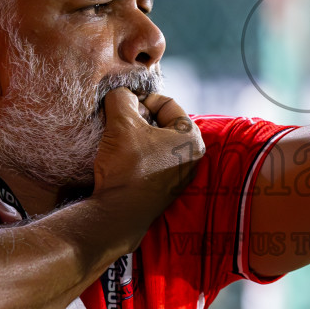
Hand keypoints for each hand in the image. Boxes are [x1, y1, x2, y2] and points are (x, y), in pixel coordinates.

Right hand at [92, 88, 205, 218]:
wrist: (119, 214)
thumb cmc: (127, 167)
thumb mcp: (122, 124)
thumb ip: (122, 99)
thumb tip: (121, 94)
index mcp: (191, 138)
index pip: (167, 103)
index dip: (142, 98)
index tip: (122, 103)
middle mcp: (192, 157)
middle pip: (163, 122)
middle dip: (139, 117)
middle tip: (118, 120)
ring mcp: (179, 175)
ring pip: (156, 142)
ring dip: (136, 135)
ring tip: (117, 137)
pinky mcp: (165, 188)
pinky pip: (152, 160)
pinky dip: (137, 153)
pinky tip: (120, 156)